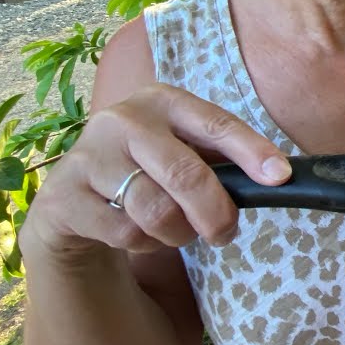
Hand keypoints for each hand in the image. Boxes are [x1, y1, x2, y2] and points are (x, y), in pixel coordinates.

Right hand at [21, 83, 291, 257]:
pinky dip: (144, 243)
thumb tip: (277, 177)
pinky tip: (137, 231)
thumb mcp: (181, 150)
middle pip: (186, 174)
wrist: (72, 197)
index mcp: (162, 100)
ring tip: (176, 229)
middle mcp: (124, 119)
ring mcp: (90, 156)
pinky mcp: (64, 196)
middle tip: (225, 233)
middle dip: (216, 213)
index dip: (252, 151)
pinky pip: (125, 233)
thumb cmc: (146, 169)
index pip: (216, 124)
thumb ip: (222, 159)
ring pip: (156, 211)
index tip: (280, 176)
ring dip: (177, 233)